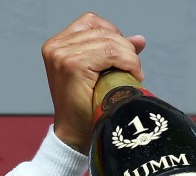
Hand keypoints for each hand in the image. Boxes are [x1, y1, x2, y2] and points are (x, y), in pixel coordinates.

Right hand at [42, 13, 145, 152]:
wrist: (75, 134)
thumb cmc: (84, 108)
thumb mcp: (98, 73)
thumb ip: (115, 52)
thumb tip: (139, 39)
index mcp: (57, 45)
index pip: (91, 22)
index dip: (112, 34)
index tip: (123, 55)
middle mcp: (56, 47)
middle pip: (102, 31)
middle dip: (124, 48)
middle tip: (133, 69)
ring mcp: (62, 55)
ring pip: (109, 41)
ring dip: (128, 57)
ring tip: (132, 75)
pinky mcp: (73, 65)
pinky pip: (110, 53)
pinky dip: (127, 62)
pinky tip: (131, 76)